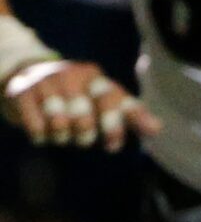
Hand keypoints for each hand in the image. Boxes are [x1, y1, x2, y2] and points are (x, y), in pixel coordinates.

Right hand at [3, 58, 157, 149]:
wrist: (28, 75)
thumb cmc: (77, 97)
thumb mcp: (105, 102)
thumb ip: (131, 115)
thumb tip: (157, 129)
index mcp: (97, 79)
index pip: (113, 101)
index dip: (114, 127)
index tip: (113, 146)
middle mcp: (72, 75)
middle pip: (84, 118)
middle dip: (85, 136)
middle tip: (83, 138)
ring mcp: (45, 81)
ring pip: (59, 123)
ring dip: (62, 136)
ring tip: (62, 131)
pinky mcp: (22, 91)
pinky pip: (36, 125)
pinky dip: (41, 136)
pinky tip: (43, 133)